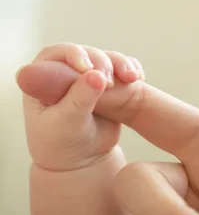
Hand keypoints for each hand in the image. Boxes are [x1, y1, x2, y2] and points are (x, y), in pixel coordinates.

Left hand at [18, 43, 144, 170]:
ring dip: (121, 65)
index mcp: (45, 79)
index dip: (74, 54)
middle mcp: (68, 73)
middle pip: (88, 54)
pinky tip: (138, 79)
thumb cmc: (62, 144)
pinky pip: (122, 69)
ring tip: (132, 80)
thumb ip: (79, 99)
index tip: (87, 68)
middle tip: (109, 83)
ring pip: (108, 59)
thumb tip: (96, 76)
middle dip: (102, 63)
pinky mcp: (110, 84)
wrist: (84, 160)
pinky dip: (132, 70)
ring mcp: (90, 77)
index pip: (57, 55)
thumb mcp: (66, 124)